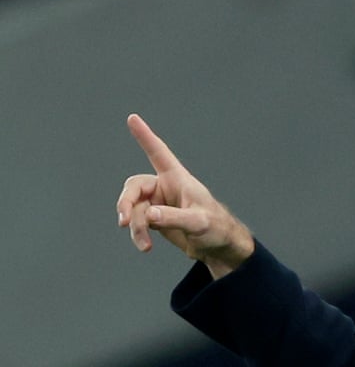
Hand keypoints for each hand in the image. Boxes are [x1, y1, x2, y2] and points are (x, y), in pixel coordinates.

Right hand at [116, 114, 254, 276]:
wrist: (219, 248)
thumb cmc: (216, 228)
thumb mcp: (197, 223)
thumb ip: (173, 218)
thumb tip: (149, 215)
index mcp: (177, 178)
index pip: (158, 153)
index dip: (145, 136)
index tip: (132, 118)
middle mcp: (164, 187)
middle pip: (135, 188)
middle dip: (127, 203)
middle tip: (124, 221)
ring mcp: (158, 203)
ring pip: (135, 209)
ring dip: (136, 227)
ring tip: (145, 246)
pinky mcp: (155, 219)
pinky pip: (139, 223)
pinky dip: (139, 234)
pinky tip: (145, 246)